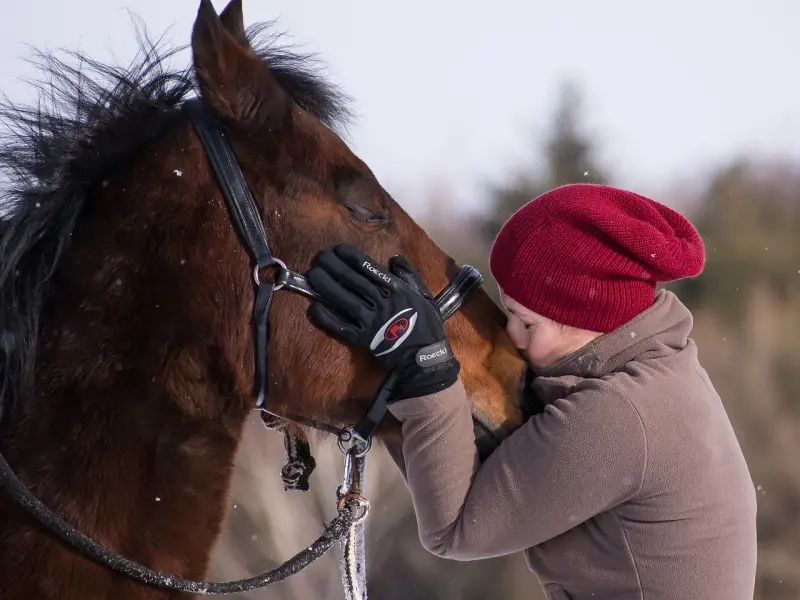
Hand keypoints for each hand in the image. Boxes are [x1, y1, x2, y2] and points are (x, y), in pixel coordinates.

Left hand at [306, 244, 458, 399]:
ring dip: (327, 287)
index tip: (338, 249)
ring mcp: (371, 321)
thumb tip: (395, 258)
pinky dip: (328, 318)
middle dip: (334, 267)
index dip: (352, 257)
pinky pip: (342, 327)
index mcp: (396, 290)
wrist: (424, 357)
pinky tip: (313, 308)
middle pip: (353, 281)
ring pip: (344, 300)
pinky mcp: (363, 339)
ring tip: (312, 275)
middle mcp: (381, 303)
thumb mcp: (424, 295)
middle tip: (319, 257)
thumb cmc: (426, 324)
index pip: (370, 269)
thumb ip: (410, 275)